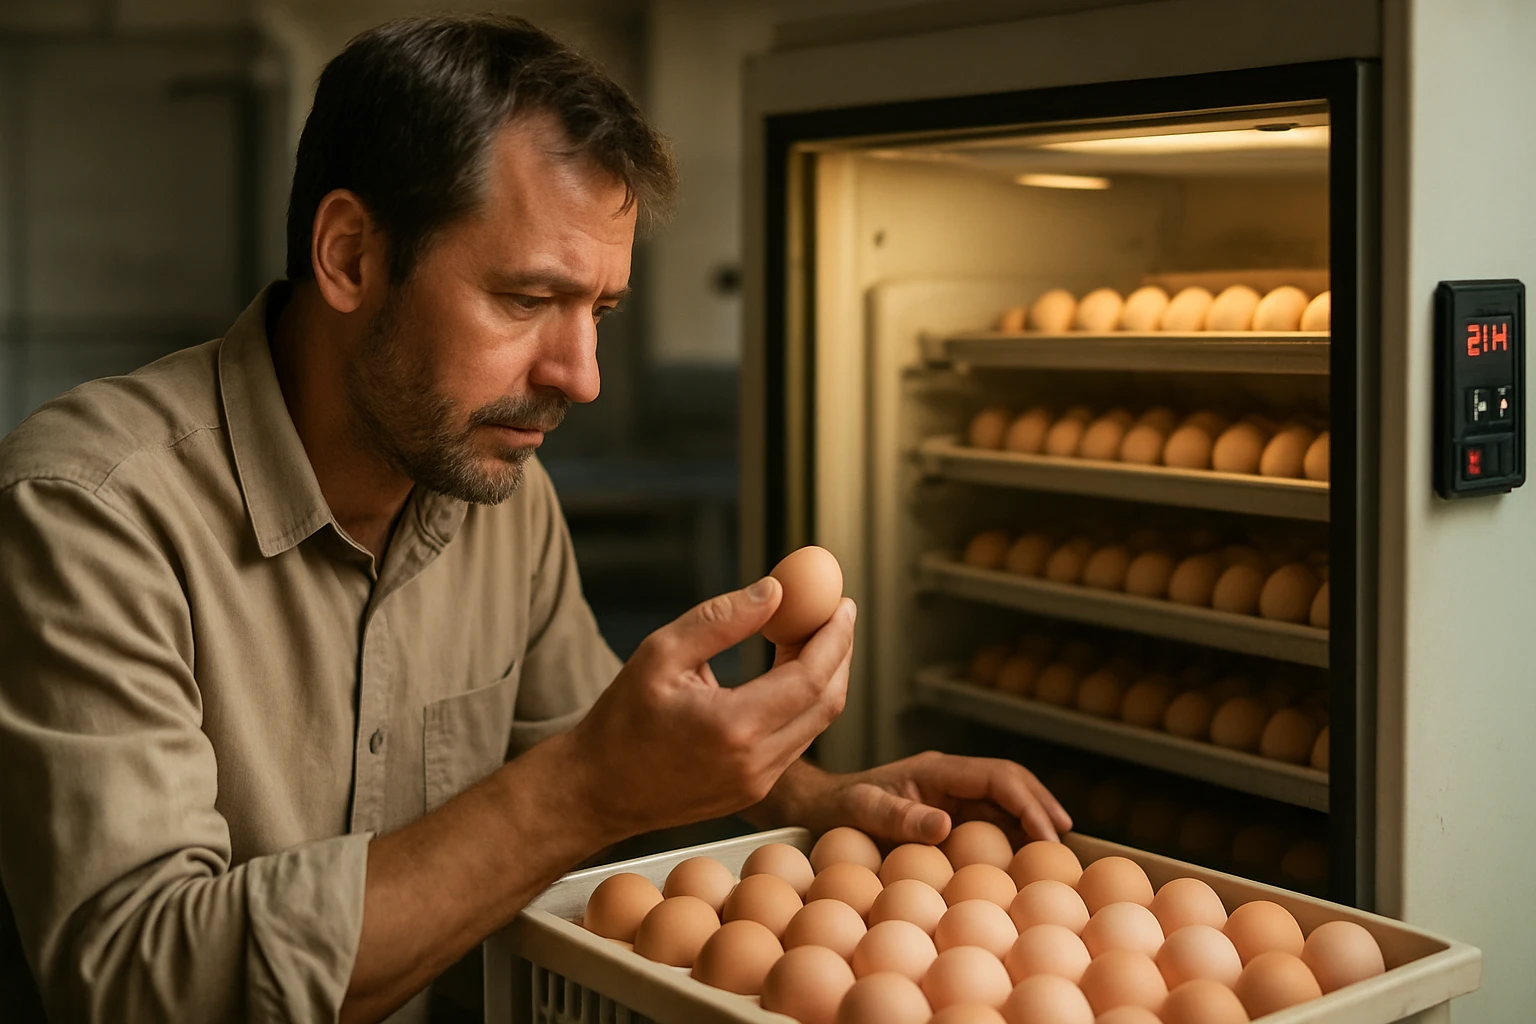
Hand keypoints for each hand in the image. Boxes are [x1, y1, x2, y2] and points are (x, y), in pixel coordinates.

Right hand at [564, 578, 855, 842]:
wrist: (595, 791)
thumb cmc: (620, 721)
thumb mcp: (660, 654)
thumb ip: (720, 619)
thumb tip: (774, 592)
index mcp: (733, 728)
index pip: (810, 678)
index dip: (834, 637)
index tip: (841, 603)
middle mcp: (755, 764)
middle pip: (827, 703)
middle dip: (839, 653)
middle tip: (836, 614)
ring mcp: (757, 784)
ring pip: (816, 724)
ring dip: (823, 677)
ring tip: (808, 635)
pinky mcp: (752, 792)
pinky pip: (795, 741)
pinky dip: (802, 703)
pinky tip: (786, 672)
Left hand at [780, 752, 1072, 846]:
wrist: (819, 809)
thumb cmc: (837, 810)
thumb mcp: (863, 812)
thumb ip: (900, 817)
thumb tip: (945, 825)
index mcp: (936, 771)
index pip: (996, 777)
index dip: (1027, 802)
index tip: (1047, 833)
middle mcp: (949, 778)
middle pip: (1010, 781)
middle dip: (1041, 805)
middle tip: (1065, 840)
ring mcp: (950, 795)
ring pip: (1004, 799)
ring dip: (1032, 818)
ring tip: (1056, 848)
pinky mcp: (948, 813)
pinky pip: (989, 818)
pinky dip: (1013, 833)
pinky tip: (1025, 857)